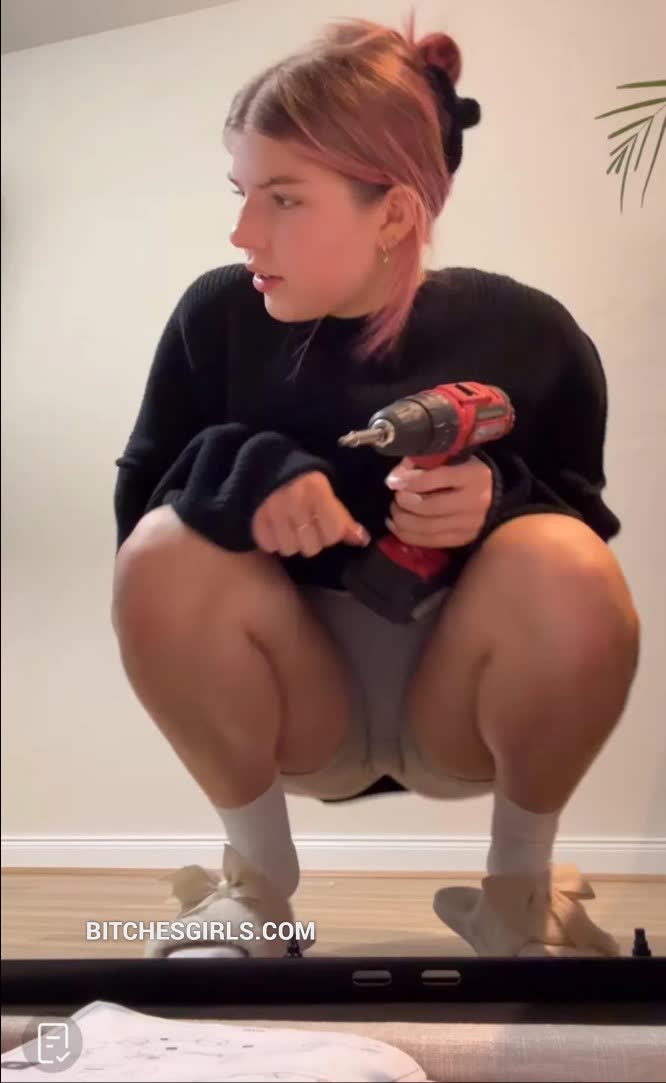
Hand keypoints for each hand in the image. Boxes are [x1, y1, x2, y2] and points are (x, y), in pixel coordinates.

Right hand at [252, 471, 370, 557]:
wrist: (267, 463)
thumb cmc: (304, 481)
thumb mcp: (327, 493)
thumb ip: (342, 518)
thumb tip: (362, 540)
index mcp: (317, 492)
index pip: (333, 533)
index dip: (331, 532)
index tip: (325, 524)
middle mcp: (295, 501)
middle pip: (312, 547)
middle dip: (312, 540)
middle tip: (306, 526)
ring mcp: (272, 510)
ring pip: (290, 549)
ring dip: (292, 542)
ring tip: (290, 527)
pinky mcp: (255, 518)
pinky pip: (269, 546)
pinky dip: (273, 541)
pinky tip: (275, 527)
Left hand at [384, 455, 493, 548]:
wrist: (498, 496)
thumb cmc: (469, 471)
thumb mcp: (453, 459)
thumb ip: (424, 463)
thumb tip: (395, 478)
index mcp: (473, 476)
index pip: (437, 478)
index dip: (411, 481)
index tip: (393, 482)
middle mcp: (473, 502)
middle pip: (429, 507)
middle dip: (404, 502)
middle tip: (396, 496)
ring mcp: (468, 525)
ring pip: (426, 528)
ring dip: (402, 519)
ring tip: (395, 510)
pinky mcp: (462, 540)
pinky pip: (428, 542)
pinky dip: (406, 535)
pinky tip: (396, 525)